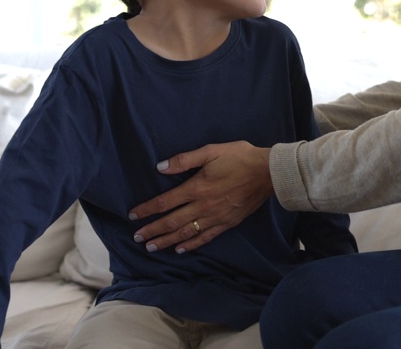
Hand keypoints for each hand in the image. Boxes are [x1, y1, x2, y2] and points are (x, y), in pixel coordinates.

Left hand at [128, 141, 272, 253]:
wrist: (268, 173)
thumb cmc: (239, 158)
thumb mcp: (211, 151)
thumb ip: (185, 160)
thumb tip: (161, 167)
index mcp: (197, 187)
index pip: (165, 202)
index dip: (147, 210)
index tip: (133, 216)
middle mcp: (203, 206)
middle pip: (171, 222)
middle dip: (152, 230)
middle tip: (137, 238)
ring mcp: (215, 217)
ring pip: (185, 233)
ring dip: (166, 240)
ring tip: (151, 247)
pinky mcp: (226, 223)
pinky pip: (205, 238)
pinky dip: (190, 244)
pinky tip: (179, 249)